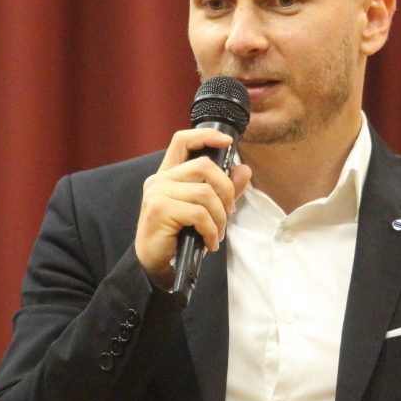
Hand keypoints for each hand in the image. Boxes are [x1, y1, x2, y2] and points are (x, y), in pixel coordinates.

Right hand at [134, 128, 251, 288]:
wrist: (155, 264)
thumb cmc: (179, 236)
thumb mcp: (205, 210)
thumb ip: (224, 189)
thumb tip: (244, 169)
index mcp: (168, 174)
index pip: (182, 141)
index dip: (205, 136)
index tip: (227, 141)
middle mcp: (159, 179)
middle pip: (202, 166)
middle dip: (225, 189)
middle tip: (229, 211)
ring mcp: (157, 193)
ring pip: (204, 193)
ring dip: (219, 217)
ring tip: (217, 233)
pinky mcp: (159, 210)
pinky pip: (198, 213)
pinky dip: (211, 230)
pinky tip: (209, 243)